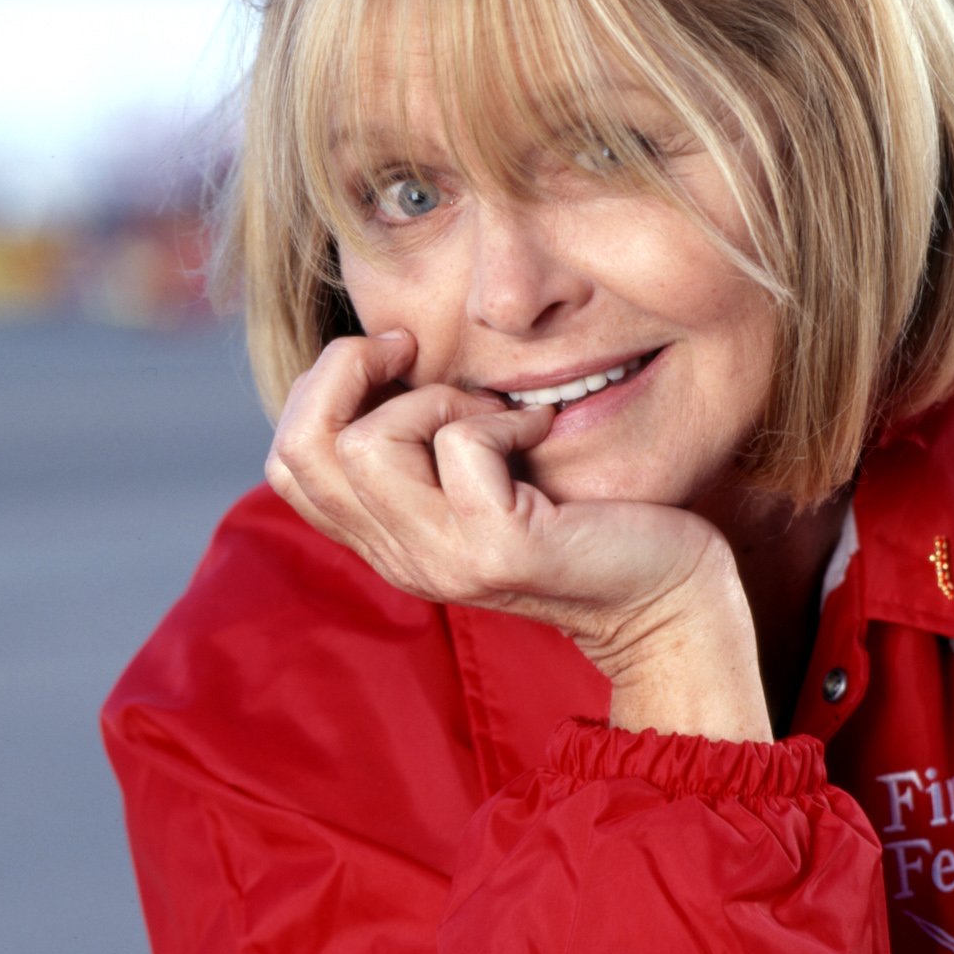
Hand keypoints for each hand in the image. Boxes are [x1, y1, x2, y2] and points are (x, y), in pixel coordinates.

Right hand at [266, 331, 770, 738]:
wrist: (666, 598)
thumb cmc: (589, 524)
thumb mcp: (484, 483)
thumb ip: (426, 448)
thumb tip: (383, 356)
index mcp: (389, 542)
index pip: (287, 465)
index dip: (320, 390)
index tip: (393, 360)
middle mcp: (402, 558)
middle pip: (301, 450)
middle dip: (350, 374)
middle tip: (417, 359)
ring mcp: (444, 559)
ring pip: (366, 444)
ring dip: (432, 397)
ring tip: (493, 412)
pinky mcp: (498, 547)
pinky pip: (458, 443)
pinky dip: (501, 417)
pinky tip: (542, 430)